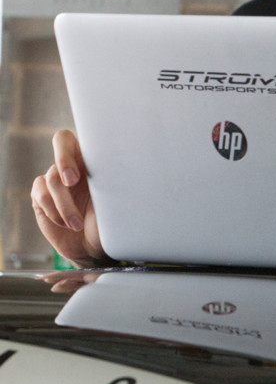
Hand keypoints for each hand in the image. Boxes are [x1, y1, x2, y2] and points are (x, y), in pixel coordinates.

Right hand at [30, 130, 107, 265]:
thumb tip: (127, 166)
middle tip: (70, 182)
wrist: (95, 247)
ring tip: (77, 224)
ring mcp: (56, 179)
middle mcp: (75, 164)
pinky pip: (40, 195)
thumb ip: (115, 183)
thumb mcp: (119, 202)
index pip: (90, 135)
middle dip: (65, 161)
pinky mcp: (41, 197)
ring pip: (52, 179)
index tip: (82, 169)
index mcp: (96, 159)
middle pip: (61, 142)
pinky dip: (53, 211)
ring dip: (64, 204)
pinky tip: (65, 223)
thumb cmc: (111, 222)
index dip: (81, 144)